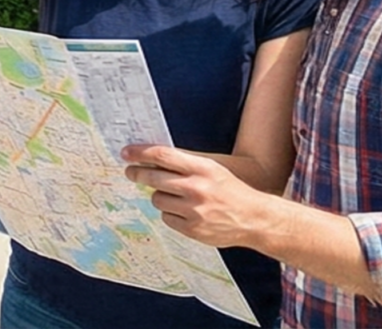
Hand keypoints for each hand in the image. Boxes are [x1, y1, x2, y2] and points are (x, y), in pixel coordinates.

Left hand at [121, 145, 273, 247]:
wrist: (254, 218)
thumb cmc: (230, 190)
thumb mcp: (211, 169)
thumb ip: (184, 163)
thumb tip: (150, 158)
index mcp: (202, 168)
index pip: (163, 156)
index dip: (140, 153)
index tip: (126, 153)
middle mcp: (197, 188)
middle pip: (153, 178)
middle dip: (137, 173)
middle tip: (131, 172)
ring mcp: (194, 211)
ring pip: (157, 199)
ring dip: (160, 196)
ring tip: (174, 196)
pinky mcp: (192, 229)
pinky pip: (166, 218)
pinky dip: (170, 214)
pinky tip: (183, 212)